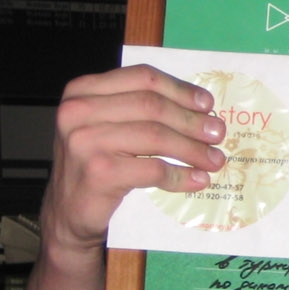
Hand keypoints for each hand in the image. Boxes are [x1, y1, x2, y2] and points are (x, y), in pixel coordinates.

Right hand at [41, 64, 226, 255]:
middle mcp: (79, 111)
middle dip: (192, 121)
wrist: (70, 210)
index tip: (207, 104)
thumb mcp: (110, 126)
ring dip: (193, 149)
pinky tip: (198, 180)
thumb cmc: (96, 162)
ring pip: (156, 136)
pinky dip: (181, 176)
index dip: (180, 90)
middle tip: (218, 134)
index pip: (143, 79)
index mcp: (83, 90)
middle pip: (153, 106)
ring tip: (215, 160)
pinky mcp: (98, 172)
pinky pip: (153, 169)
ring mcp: (85, 141)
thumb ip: (141, 109)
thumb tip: (202, 109)